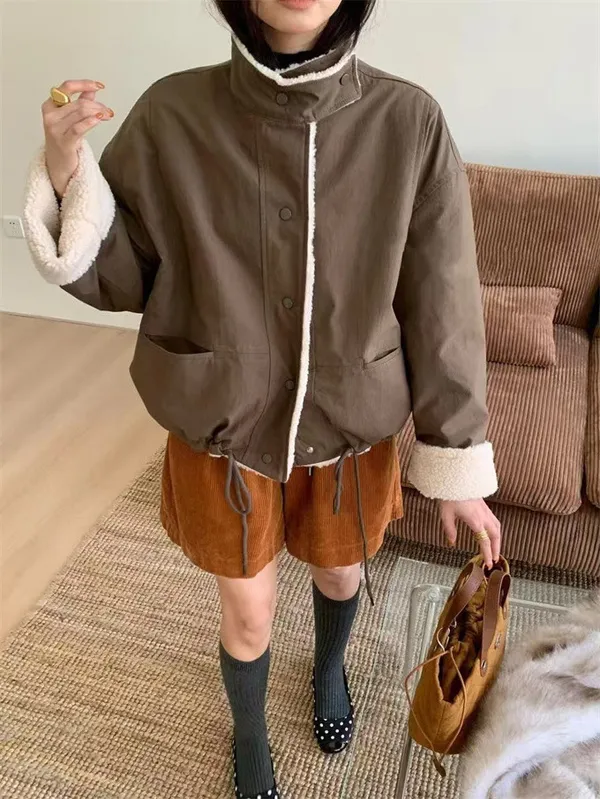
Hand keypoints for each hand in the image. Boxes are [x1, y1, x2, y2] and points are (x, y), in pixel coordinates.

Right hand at [42, 80, 113, 196]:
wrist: (58, 164)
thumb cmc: (65, 139)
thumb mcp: (71, 118)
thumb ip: (80, 102)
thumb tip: (92, 89)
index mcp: (50, 105)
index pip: (67, 87)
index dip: (84, 84)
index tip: (99, 85)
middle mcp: (50, 115)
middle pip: (79, 103)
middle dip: (97, 105)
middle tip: (108, 111)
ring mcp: (55, 129)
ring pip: (81, 113)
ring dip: (99, 112)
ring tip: (108, 115)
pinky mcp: (64, 142)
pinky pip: (79, 128)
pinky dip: (91, 121)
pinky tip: (101, 118)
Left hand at [438, 499, 501, 568]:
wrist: (455, 477)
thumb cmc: (449, 495)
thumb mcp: (446, 514)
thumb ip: (450, 530)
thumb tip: (451, 543)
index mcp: (475, 521)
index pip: (484, 541)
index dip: (487, 554)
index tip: (488, 563)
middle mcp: (483, 516)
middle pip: (495, 535)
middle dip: (496, 548)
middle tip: (494, 559)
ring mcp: (485, 510)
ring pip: (497, 527)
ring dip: (498, 539)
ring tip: (495, 548)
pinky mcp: (484, 505)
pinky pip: (494, 520)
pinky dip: (496, 529)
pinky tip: (491, 531)